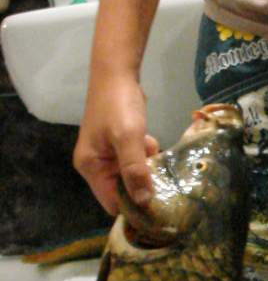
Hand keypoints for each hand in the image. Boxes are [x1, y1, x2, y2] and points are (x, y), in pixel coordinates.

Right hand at [73, 73, 159, 216]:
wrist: (116, 73)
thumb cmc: (118, 105)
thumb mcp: (128, 137)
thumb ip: (135, 170)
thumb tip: (144, 202)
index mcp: (91, 167)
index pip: (112, 203)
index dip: (133, 207)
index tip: (159, 206)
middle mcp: (96, 165)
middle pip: (123, 191)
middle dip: (143, 184)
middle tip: (163, 177)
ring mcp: (107, 155)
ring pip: (132, 175)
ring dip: (147, 168)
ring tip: (155, 154)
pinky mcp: (119, 145)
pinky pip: (136, 161)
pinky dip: (146, 155)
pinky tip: (151, 141)